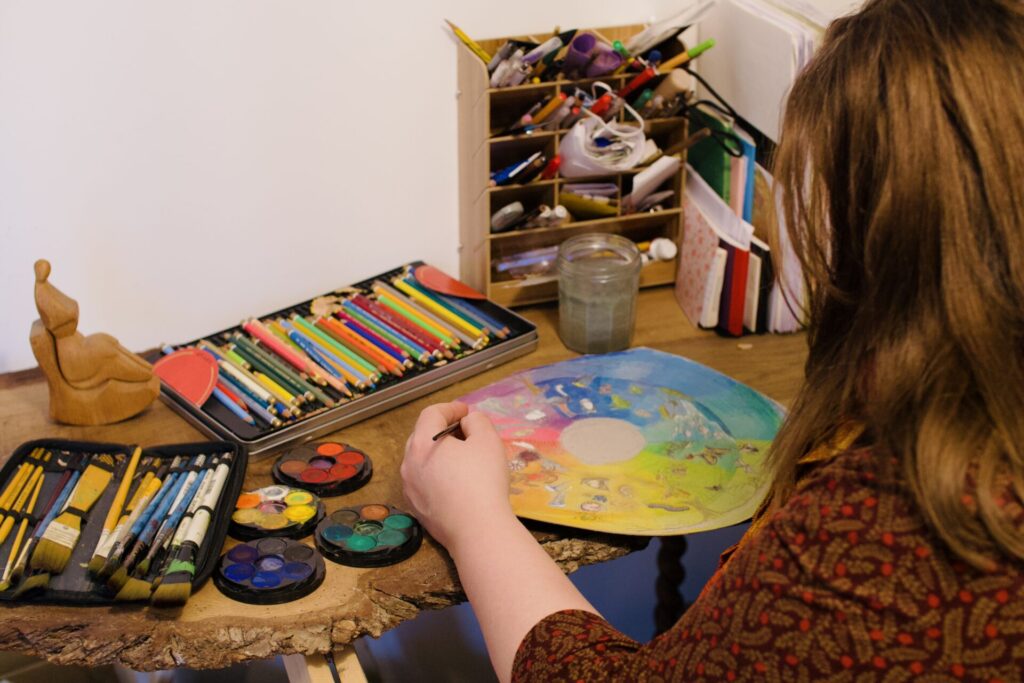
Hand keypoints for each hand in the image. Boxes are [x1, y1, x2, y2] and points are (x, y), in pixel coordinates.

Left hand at [401, 402, 514, 551]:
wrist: (477, 530)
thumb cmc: (483, 480)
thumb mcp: (488, 440)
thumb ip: (477, 421)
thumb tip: (467, 422)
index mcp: (422, 442)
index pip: (432, 414)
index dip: (451, 408)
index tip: (466, 411)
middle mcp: (408, 463)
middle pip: (422, 436)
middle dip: (442, 429)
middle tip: (464, 432)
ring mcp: (409, 488)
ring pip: (421, 461)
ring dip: (438, 454)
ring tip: (461, 457)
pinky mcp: (416, 508)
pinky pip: (423, 482)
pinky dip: (436, 475)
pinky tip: (455, 483)